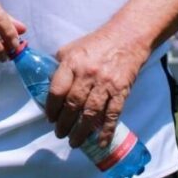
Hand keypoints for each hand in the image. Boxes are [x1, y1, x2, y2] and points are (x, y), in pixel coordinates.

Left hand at [45, 29, 149, 148]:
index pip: (57, 90)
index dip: (51, 108)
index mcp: (73, 62)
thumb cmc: (97, 43)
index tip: (50, 118)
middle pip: (72, 105)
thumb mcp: (72, 48)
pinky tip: (100, 141)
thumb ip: (60, 66)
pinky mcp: (121, 90)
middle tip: (60, 133)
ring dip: (81, 131)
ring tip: (74, 141)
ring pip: (91, 113)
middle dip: (64, 124)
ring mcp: (106, 83)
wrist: (128, 36)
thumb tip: (48, 84)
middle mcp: (88, 74)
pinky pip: (113, 114)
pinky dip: (106, 130)